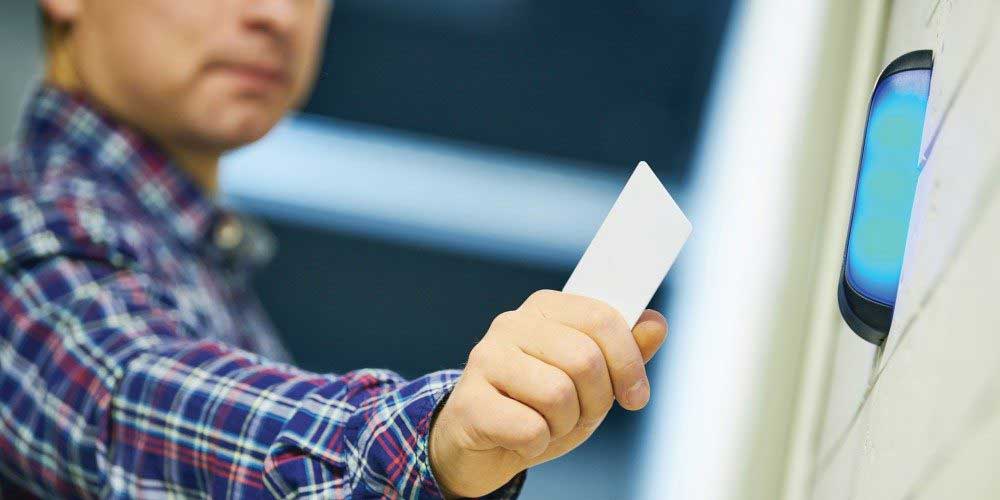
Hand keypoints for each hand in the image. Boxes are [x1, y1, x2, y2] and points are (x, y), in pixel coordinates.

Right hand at [429, 290, 667, 497]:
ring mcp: (485, 359)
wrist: (481, 445)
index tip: (636, 395)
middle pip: (584, 360)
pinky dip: (536, 444)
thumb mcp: (590, 382)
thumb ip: (623, 352)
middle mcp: (511, 324)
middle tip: (577, 414)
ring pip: (558, 394)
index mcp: (544, 308)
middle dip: (594, 401)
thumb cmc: (537, 407)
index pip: (601, 318)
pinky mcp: (469, 402)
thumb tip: (656, 324)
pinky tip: (521, 438)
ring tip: (545, 423)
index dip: (629, 363)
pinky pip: (529, 428)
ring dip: (563, 425)